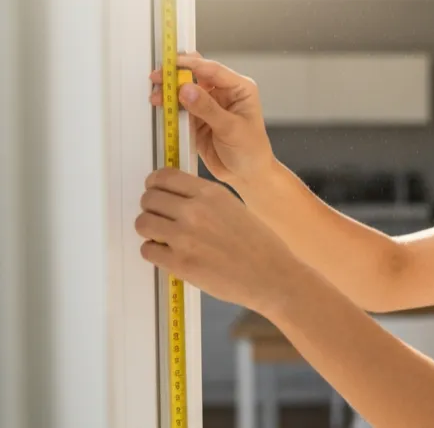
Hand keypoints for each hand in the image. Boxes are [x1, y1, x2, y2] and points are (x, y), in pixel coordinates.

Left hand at [136, 168, 301, 313]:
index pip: (164, 177)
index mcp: (211, 193)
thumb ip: (205, 201)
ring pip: (142, 223)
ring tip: (163, 237)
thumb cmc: (260, 245)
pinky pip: (147, 250)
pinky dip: (154, 252)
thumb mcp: (235, 208)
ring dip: (149, 230)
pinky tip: (169, 255)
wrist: (272, 276)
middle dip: (151, 208)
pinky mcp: (179, 263)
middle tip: (159, 218)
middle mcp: (195, 211)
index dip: (154, 184)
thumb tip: (177, 199)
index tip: (154, 190)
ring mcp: (184, 237)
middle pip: (149, 199)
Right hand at [150, 52, 275, 187]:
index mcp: (240, 89)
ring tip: (156, 97)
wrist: (247, 175)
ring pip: (184, 92)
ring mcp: (209, 106)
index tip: (172, 64)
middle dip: (176, 76)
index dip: (191, 65)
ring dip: (169, 93)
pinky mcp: (197, 119)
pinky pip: (180, 109)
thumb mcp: (231, 128)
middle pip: (196, 77)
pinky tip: (160, 108)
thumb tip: (186, 89)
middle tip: (158, 78)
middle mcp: (224, 94)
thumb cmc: (251, 151)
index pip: (213, 70)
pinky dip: (169, 108)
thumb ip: (208, 109)